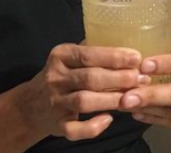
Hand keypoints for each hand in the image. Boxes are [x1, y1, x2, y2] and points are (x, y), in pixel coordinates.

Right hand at [22, 44, 149, 140]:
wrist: (30, 105)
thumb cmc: (61, 75)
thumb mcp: (70, 57)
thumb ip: (92, 50)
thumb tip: (128, 40)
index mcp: (61, 55)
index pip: (88, 54)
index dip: (114, 57)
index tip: (136, 58)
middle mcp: (55, 77)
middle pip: (90, 77)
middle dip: (118, 78)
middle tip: (141, 78)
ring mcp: (55, 102)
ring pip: (84, 101)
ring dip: (110, 99)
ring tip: (131, 97)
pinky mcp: (56, 124)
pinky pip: (74, 129)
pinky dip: (92, 127)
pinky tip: (108, 120)